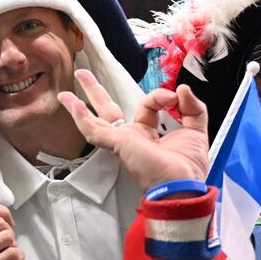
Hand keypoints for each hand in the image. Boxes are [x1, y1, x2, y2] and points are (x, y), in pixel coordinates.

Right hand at [58, 69, 209, 191]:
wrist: (181, 185)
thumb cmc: (188, 167)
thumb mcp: (196, 130)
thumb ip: (193, 108)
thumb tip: (182, 89)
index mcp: (148, 135)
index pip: (147, 105)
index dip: (160, 96)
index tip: (174, 98)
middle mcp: (132, 137)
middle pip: (109, 110)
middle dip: (95, 92)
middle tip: (82, 74)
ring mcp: (122, 141)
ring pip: (96, 119)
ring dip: (79, 104)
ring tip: (64, 91)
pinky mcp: (117, 143)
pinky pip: (94, 129)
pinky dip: (81, 116)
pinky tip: (70, 103)